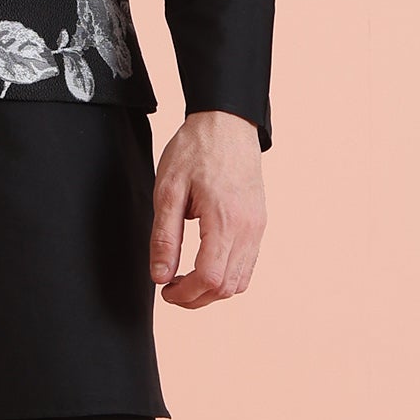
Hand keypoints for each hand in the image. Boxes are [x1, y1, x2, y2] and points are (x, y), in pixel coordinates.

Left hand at [150, 110, 265, 309]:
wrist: (226, 123)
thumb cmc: (195, 150)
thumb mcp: (168, 190)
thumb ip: (165, 236)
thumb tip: (160, 276)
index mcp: (225, 220)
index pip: (210, 278)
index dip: (185, 294)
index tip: (164, 289)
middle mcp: (248, 229)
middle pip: (227, 287)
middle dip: (196, 297)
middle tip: (170, 287)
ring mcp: (258, 227)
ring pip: (240, 281)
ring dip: (212, 290)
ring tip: (185, 278)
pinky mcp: (259, 223)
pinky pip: (247, 265)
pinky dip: (227, 276)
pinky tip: (204, 263)